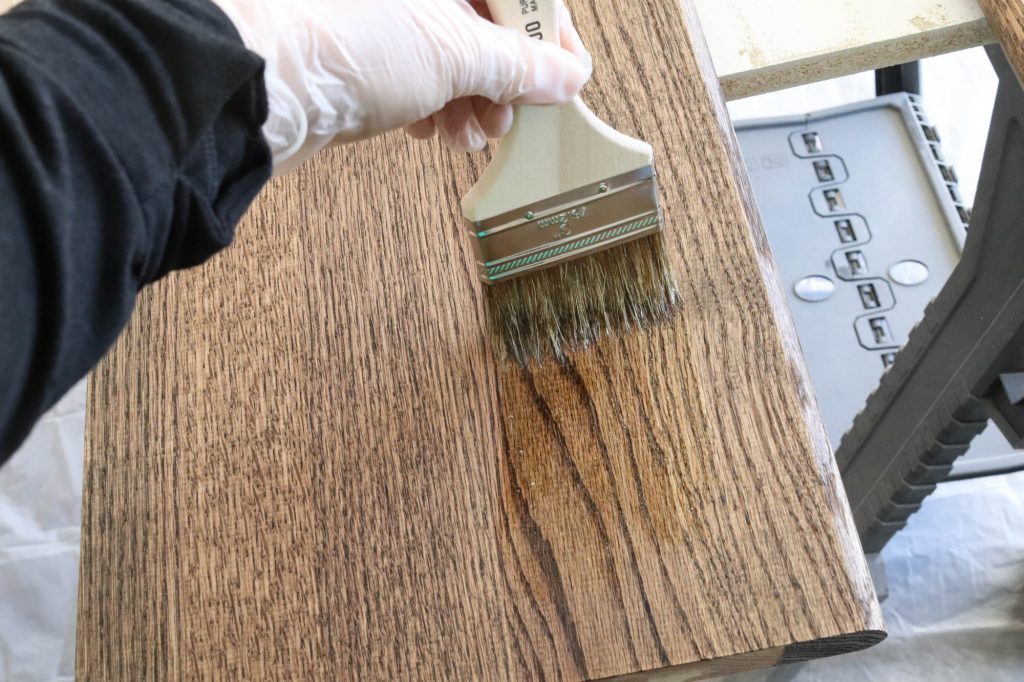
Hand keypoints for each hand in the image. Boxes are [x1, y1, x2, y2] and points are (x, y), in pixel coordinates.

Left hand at [211, 0, 592, 173]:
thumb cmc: (340, 42)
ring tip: (471, 135)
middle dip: (503, 77)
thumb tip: (562, 73)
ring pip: (447, 52)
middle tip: (511, 114)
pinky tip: (431, 131)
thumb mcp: (453, 52)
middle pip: (481, 21)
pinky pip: (411, 73)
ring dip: (469, 100)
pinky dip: (431, 104)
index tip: (567, 71)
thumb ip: (517, 62)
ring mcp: (377, 15)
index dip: (546, 30)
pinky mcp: (354, 51)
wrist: (252, 83)